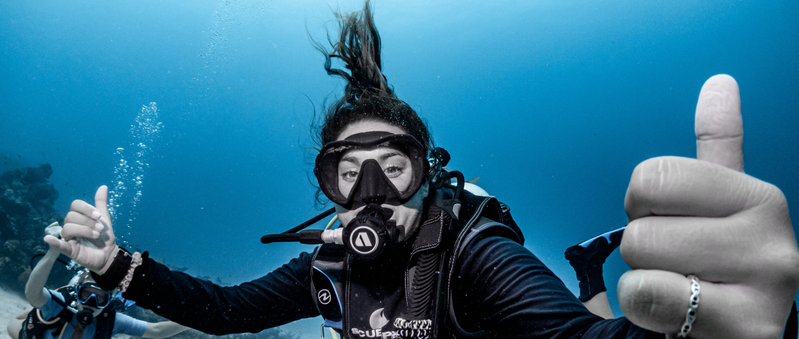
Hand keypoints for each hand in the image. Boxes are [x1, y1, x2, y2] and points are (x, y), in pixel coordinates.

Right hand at [44, 185, 118, 273]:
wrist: (109, 253)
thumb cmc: (104, 236)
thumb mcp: (104, 218)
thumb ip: (101, 204)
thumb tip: (103, 186)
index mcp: (78, 217)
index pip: (75, 206)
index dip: (86, 209)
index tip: (99, 216)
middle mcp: (71, 225)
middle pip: (71, 216)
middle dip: (88, 222)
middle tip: (100, 229)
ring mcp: (68, 238)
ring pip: (68, 228)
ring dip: (84, 230)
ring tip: (96, 235)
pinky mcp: (69, 250)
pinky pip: (58, 244)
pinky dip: (54, 241)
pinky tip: (48, 239)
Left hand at [618, 75, 798, 337]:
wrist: (730, 337)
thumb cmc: (713, 271)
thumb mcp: (718, 209)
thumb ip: (718, 147)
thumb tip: (720, 82)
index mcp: (759, 197)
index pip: (652, 176)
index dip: (640, 206)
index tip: (668, 225)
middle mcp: (774, 236)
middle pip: (641, 224)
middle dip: (643, 252)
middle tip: (677, 268)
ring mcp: (768, 285)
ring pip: (642, 257)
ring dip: (644, 283)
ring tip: (682, 293)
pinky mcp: (749, 329)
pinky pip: (649, 295)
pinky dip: (643, 309)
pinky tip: (677, 319)